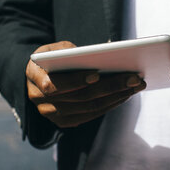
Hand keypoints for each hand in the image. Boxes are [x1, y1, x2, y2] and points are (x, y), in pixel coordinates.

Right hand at [26, 41, 145, 127]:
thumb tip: (102, 54)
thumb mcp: (56, 47)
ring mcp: (51, 114)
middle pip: (79, 98)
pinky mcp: (64, 122)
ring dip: (116, 97)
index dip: (75, 81)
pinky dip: (110, 105)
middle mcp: (39, 100)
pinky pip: (91, 116)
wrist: (38, 75)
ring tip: (136, 85)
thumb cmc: (52, 57)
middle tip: (134, 78)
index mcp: (33, 76)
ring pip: (89, 109)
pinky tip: (125, 94)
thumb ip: (71, 51)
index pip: (54, 84)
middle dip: (110, 87)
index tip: (97, 74)